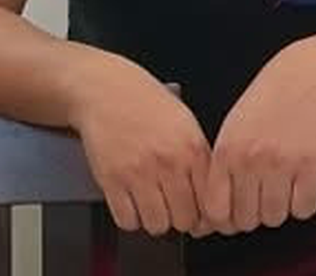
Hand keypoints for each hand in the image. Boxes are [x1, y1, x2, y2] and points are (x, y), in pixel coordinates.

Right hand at [67, 51, 211, 235]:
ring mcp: (139, 172)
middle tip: (172, 207)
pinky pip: (127, 221)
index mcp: (192, 148)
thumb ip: (200, 161)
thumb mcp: (185, 123)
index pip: (210, 203)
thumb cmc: (145, 103)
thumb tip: (210, 202)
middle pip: (185, 220)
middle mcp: (168, 162)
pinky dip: (130, 217)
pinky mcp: (112, 180)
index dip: (206, 215)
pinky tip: (132, 200)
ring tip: (151, 202)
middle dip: (180, 218)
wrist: (105, 90)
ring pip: (157, 225)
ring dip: (154, 219)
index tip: (199, 215)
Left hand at [201, 39, 315, 234]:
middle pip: (246, 220)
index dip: (226, 220)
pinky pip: (304, 209)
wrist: (310, 75)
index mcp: (226, 151)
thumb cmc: (271, 100)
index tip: (235, 215)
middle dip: (256, 212)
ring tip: (285, 182)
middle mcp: (250, 160)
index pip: (215, 211)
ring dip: (281, 207)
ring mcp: (281, 165)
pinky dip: (305, 201)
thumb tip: (219, 210)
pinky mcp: (311, 167)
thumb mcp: (233, 127)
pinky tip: (303, 180)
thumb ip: (223, 166)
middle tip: (264, 193)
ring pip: (276, 218)